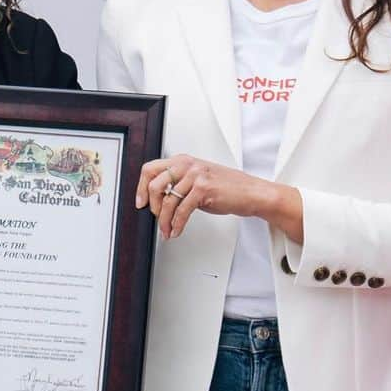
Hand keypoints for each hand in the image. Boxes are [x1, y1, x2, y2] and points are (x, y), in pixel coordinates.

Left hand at [136, 154, 300, 240]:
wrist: (250, 192)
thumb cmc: (226, 187)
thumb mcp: (197, 179)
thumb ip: (179, 184)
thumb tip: (159, 199)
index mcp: (182, 160)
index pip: (150, 169)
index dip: (141, 187)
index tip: (140, 202)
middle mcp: (187, 165)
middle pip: (154, 184)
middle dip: (152, 206)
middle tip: (156, 218)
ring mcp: (195, 176)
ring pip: (168, 201)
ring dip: (164, 221)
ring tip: (166, 230)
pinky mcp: (204, 189)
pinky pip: (182, 211)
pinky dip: (177, 224)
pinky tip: (177, 231)